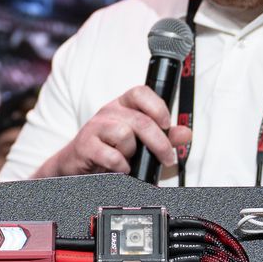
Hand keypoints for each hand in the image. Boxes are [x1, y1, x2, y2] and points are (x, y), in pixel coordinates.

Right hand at [37, 85, 191, 177]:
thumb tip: (186, 134)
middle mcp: (108, 112)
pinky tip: (120, 169)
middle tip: (167, 158)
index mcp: (122, 106)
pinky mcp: (85, 145)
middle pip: (140, 120)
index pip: (140, 92)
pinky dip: (120, 166)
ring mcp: (95, 127)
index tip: (167, 124)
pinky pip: (111, 155)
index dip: (157, 106)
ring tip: (129, 160)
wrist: (76, 165)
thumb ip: (164, 137)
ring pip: (124, 134)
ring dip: (132, 153)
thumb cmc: (108, 150)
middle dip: (160, 143)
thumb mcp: (139, 142)